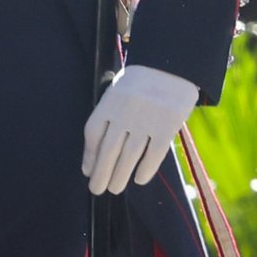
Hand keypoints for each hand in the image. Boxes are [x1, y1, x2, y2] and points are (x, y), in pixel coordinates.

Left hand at [81, 64, 199, 193]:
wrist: (170, 66)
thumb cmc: (140, 82)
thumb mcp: (117, 91)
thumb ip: (108, 115)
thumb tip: (96, 150)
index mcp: (109, 101)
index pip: (93, 133)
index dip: (89, 155)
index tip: (87, 171)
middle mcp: (125, 112)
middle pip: (109, 149)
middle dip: (101, 173)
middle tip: (97, 189)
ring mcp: (146, 120)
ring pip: (129, 155)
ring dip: (120, 175)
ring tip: (115, 188)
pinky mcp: (167, 126)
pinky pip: (154, 153)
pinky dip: (145, 169)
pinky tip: (139, 179)